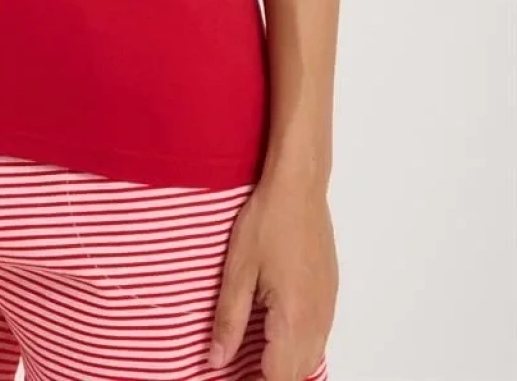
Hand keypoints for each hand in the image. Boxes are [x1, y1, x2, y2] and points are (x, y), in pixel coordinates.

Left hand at [207, 173, 337, 379]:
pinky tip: (277, 330)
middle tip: (241, 365)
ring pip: (311, 357)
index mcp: (293, 318)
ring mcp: (328, 307)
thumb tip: (217, 358)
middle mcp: (317, 320)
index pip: (277, 378)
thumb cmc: (268, 220)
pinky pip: (319, 337)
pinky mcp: (330, 294)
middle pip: (298, 373)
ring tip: (256, 352)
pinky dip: (299, 345)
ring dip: (287, 363)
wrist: (300, 185)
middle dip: (271, 375)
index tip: (234, 374)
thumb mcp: (238, 270)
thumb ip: (229, 320)